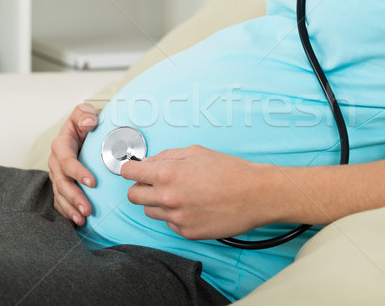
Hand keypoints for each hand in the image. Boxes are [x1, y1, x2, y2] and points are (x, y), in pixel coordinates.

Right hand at [48, 103, 99, 225]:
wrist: (83, 131)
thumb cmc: (85, 123)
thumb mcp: (84, 113)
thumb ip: (85, 114)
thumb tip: (89, 123)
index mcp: (61, 145)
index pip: (67, 161)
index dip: (78, 172)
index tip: (92, 182)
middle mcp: (56, 162)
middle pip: (62, 182)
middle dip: (74, 197)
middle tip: (88, 209)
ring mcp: (57, 175)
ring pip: (60, 195)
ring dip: (71, 208)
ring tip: (83, 219)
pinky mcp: (60, 185)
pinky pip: (60, 201)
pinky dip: (67, 212)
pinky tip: (76, 222)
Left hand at [120, 145, 278, 240]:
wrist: (256, 195)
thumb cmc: (231, 171)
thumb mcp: (196, 152)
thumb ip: (167, 156)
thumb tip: (149, 162)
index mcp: (168, 174)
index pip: (129, 173)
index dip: (130, 170)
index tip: (132, 170)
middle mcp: (168, 198)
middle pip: (133, 196)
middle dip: (140, 187)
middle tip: (154, 183)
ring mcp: (177, 218)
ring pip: (150, 212)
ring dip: (157, 203)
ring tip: (179, 194)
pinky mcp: (187, 233)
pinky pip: (169, 224)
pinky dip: (175, 216)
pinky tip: (192, 206)